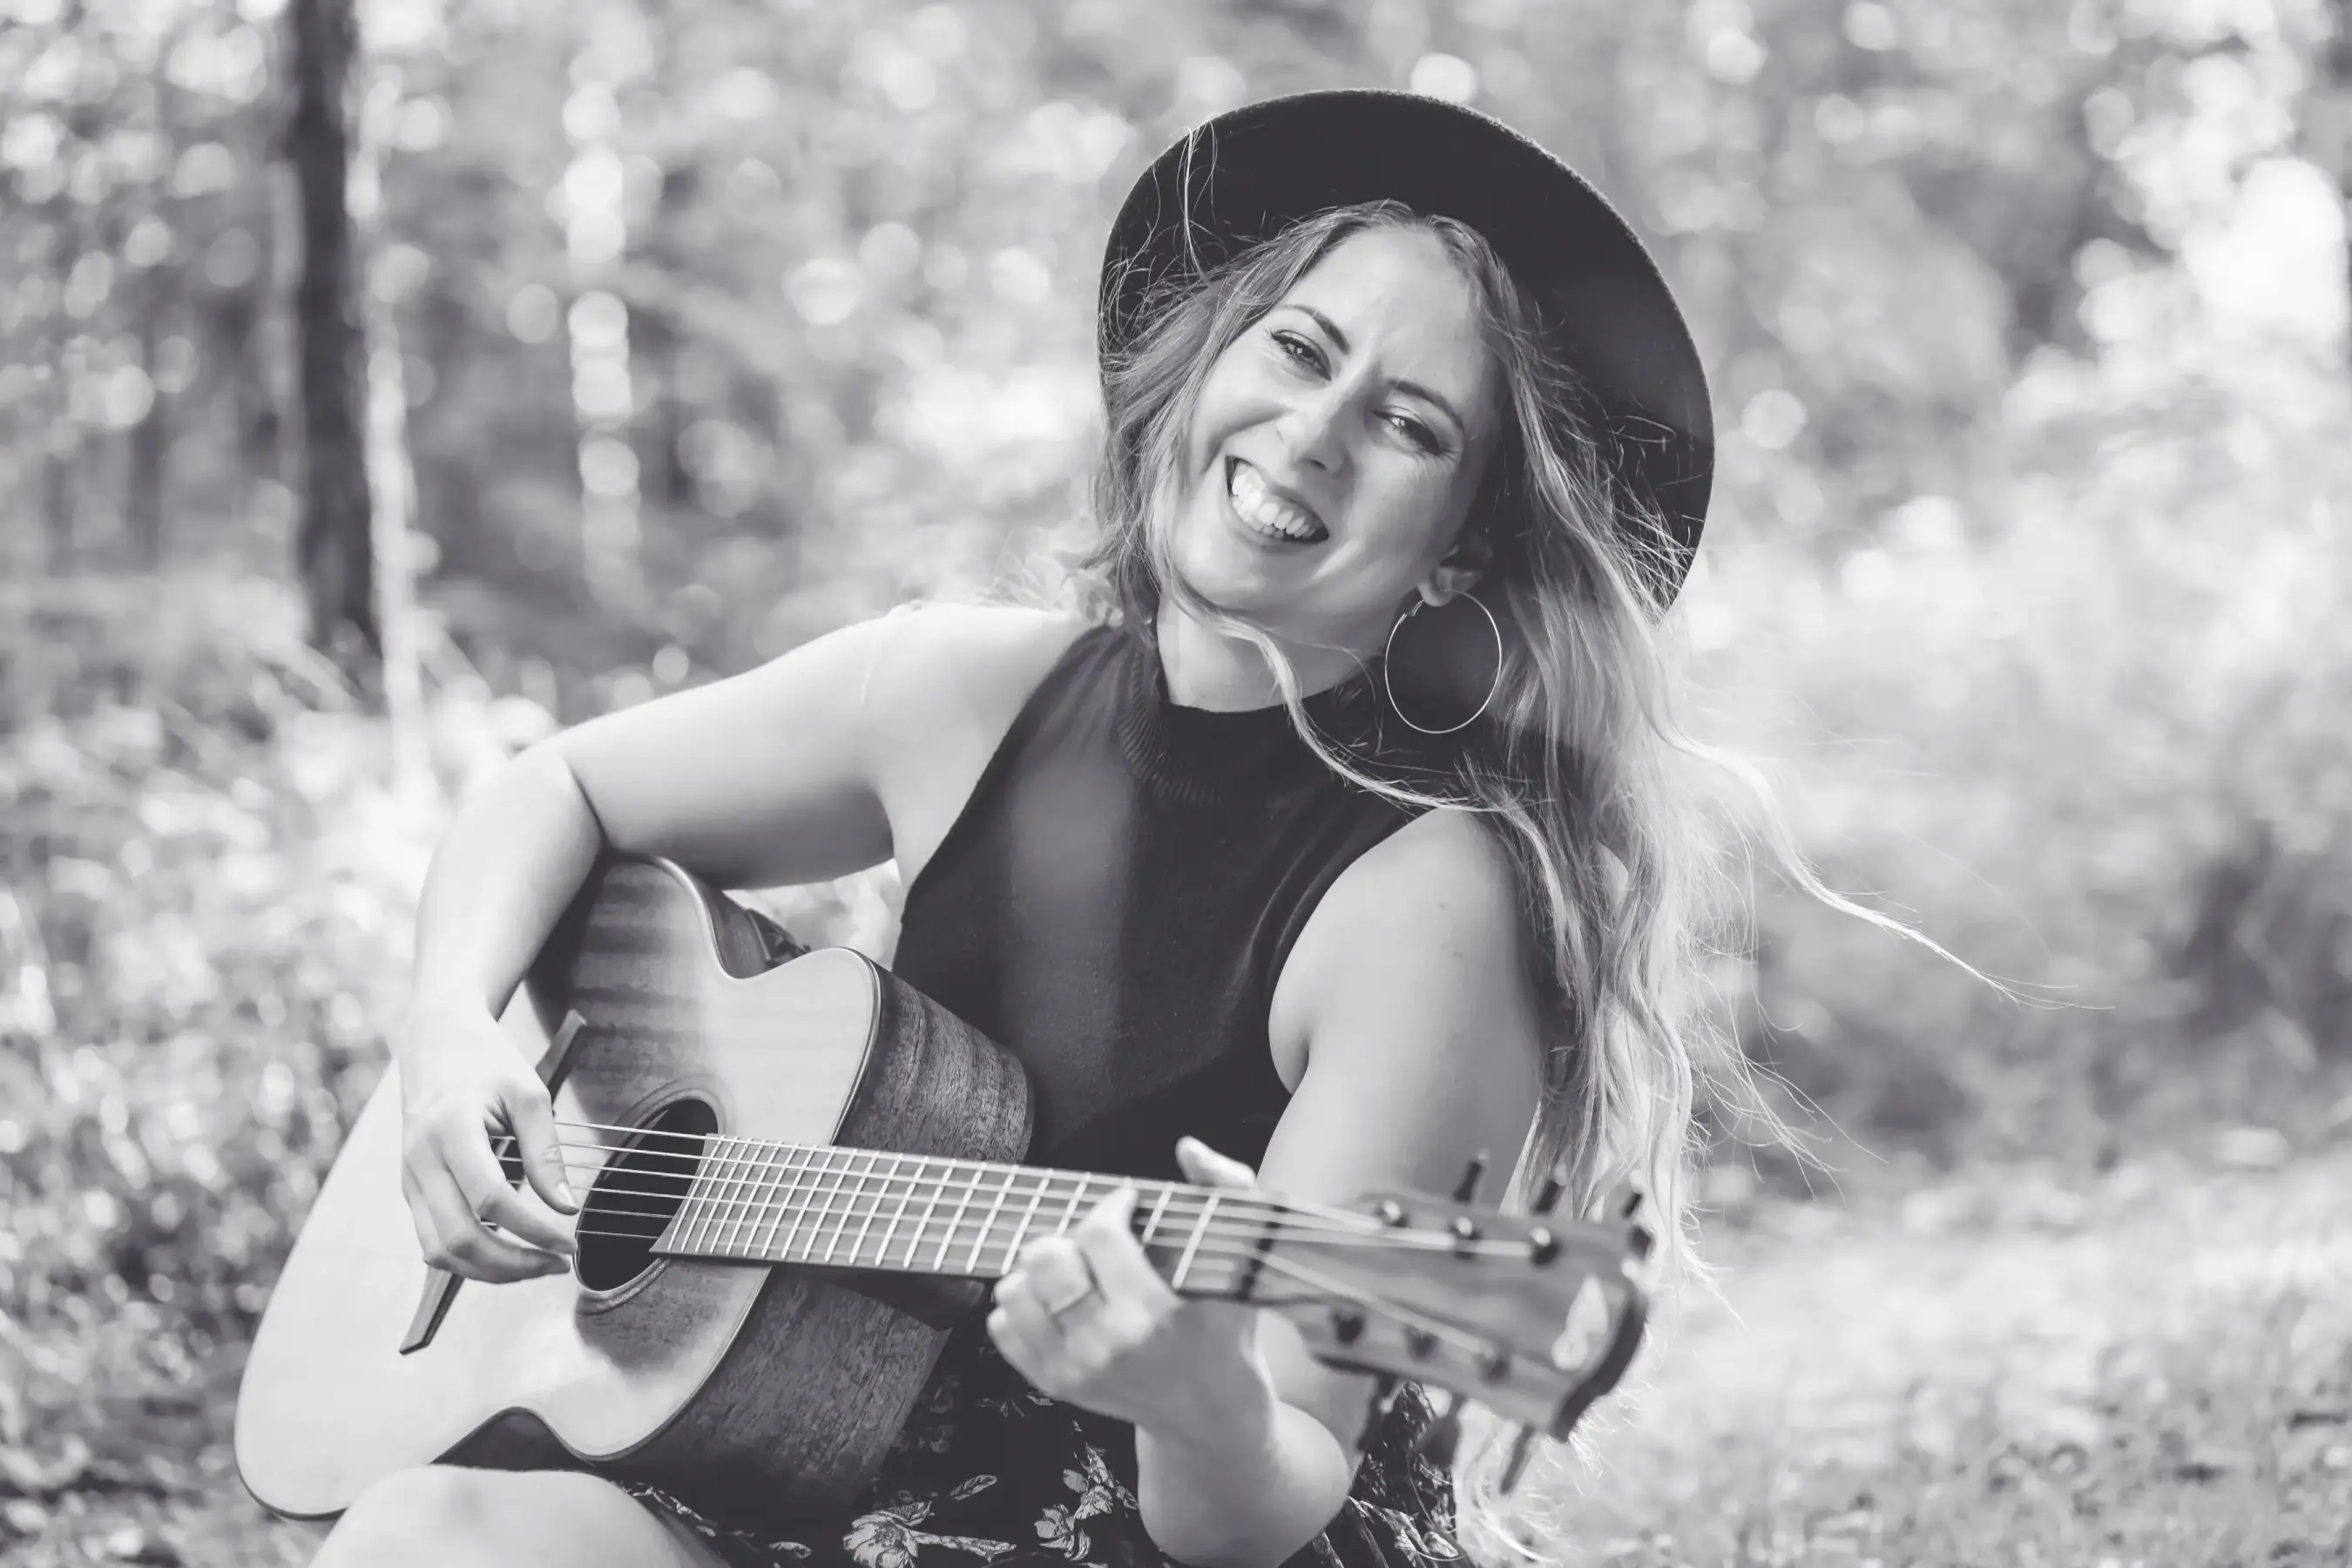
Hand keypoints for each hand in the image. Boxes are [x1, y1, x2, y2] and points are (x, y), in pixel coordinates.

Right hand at [395, 996, 578, 1282]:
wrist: (434, 1040)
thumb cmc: (483, 1060)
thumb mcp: (528, 1093)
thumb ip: (545, 1152)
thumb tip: (565, 1207)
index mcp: (450, 1130)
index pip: (490, 1200)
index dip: (533, 1231)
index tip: (569, 1243)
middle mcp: (421, 1161)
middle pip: (459, 1239)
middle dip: (512, 1265)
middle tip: (557, 1264)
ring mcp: (409, 1179)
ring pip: (439, 1252)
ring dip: (489, 1271)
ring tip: (535, 1265)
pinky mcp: (410, 1189)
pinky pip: (432, 1241)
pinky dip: (469, 1259)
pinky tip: (506, 1253)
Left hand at [987, 1138, 1275, 1449]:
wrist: (1210, 1412)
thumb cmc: (1225, 1328)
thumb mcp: (1242, 1257)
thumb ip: (1225, 1189)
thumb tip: (1187, 1148)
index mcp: (1153, 1312)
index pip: (1099, 1234)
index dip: (1112, 1205)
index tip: (1128, 1206)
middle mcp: (1106, 1345)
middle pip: (1045, 1260)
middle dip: (1069, 1235)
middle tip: (1094, 1241)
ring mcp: (1073, 1369)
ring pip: (1015, 1291)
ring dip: (1039, 1270)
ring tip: (1073, 1269)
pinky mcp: (1052, 1384)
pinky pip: (1003, 1326)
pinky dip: (1023, 1304)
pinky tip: (1057, 1299)